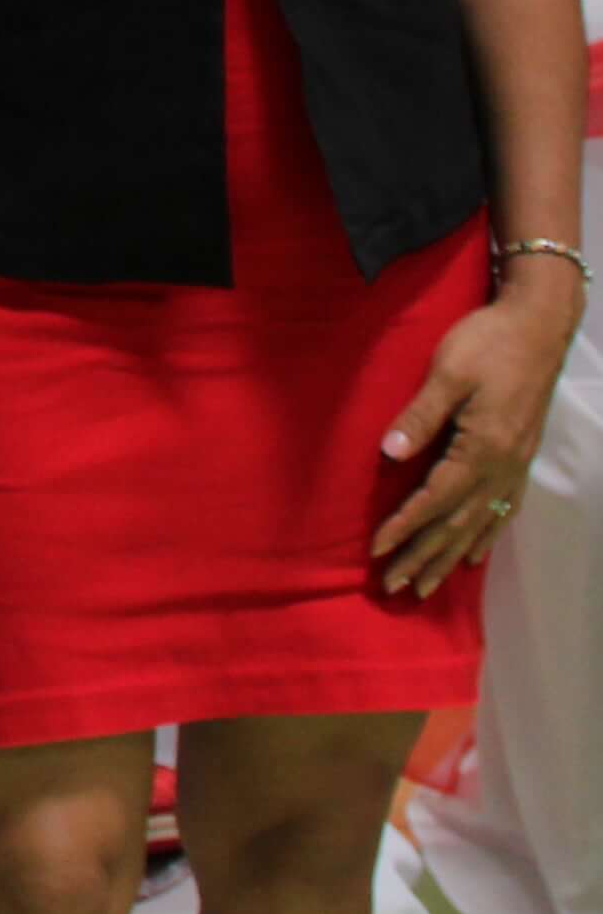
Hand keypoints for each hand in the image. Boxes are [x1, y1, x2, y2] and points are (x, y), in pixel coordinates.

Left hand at [372, 264, 580, 595]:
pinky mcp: (521, 456)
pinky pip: (503, 508)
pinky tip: (474, 554)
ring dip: (450, 556)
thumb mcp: (448, 372)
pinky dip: (485, 535)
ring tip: (426, 586)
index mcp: (483, 447)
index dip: (405, 527)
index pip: (436, 499)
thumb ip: (420, 416)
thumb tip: (389, 454)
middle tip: (394, 588)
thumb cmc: (488, 343)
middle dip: (424, 556)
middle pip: (457, 523)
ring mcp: (516, 464)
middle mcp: (503, 465)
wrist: (538, 325)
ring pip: (480, 522)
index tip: (376, 551)